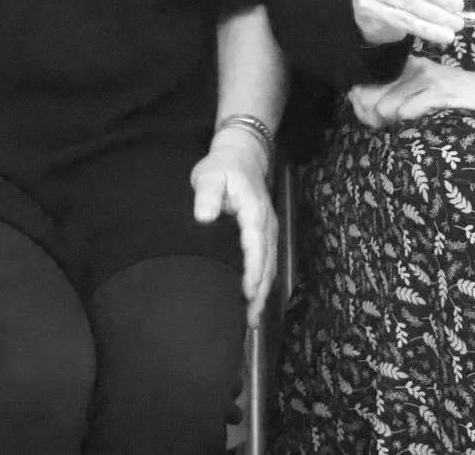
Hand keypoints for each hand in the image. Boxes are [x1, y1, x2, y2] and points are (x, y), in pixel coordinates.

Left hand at [190, 130, 277, 325]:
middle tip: (250, 321)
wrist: (243, 154)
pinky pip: (268, 262)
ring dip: (263, 293)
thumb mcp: (211, 175)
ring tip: (252, 320)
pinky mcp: (266, 235)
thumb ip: (208, 194)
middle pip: (268, 264)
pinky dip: (263, 283)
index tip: (246, 295)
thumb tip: (204, 216)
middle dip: (260, 294)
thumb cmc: (223, 166)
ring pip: (270, 267)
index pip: (255, 247)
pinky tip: (255, 299)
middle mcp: (267, 225)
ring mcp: (270, 231)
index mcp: (254, 213)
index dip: (252, 273)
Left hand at [346, 56, 474, 127]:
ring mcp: (426, 77)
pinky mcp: (439, 90)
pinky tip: (415, 123)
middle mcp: (412, 67)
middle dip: (372, 117)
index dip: (362, 105)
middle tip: (385, 127)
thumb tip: (363, 107)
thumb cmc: (457, 98)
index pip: (366, 83)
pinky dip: (407, 120)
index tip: (370, 118)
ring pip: (386, 106)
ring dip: (391, 123)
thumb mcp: (423, 93)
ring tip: (403, 128)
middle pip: (370, 96)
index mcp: (406, 67)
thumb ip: (396, 97)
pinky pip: (407, 110)